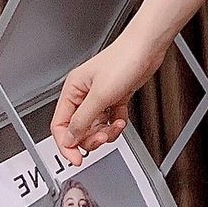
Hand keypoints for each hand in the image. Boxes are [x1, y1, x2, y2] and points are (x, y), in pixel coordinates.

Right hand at [50, 29, 162, 167]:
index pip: (60, 125)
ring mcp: (100, 96)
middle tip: (102, 138)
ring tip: (115, 127)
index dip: (66, 144)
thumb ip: (82, 119)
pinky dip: (115, 125)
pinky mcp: (115, 97)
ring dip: (105, 132)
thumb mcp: (100, 95)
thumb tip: (69, 139)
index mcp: (72, 90)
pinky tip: (121, 121)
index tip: (75, 158)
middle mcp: (83, 94)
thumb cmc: (124, 59)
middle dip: (90, 138)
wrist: (147, 48)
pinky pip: (109, 120)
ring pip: (95, 126)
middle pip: (78, 128)